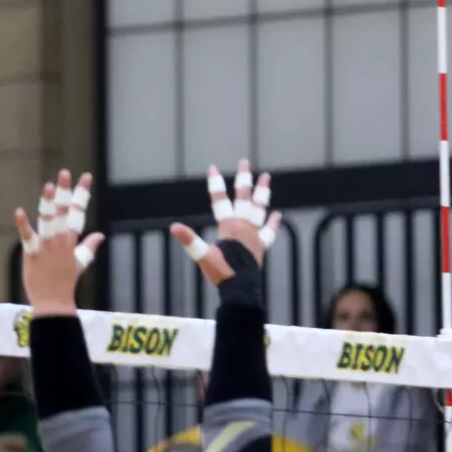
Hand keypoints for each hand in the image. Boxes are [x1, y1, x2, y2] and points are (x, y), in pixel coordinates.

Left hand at [13, 170, 103, 316]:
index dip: (82, 194)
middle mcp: (61, 241)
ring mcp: (47, 247)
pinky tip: (19, 211)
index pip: (79, 212)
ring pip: (49, 222)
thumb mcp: (80, 263)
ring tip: (48, 186)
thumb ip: (89, 247)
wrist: (54, 302)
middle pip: (64, 213)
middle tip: (64, 173)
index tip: (85, 176)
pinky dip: (23, 225)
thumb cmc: (66, 283)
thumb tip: (100, 235)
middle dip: (65, 192)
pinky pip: (28, 238)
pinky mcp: (32, 254)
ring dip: (49, 204)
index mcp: (72, 241)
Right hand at [169, 159, 282, 284]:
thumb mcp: (202, 257)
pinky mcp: (261, 245)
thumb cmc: (222, 273)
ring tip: (266, 177)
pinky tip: (277, 214)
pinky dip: (273, 222)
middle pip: (244, 197)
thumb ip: (189, 240)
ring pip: (260, 208)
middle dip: (244, 179)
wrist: (241, 289)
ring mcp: (255, 235)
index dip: (216, 184)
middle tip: (245, 162)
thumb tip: (174, 227)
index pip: (220, 200)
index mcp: (229, 226)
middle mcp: (244, 226)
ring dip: (262, 192)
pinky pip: (269, 231)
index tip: (213, 168)